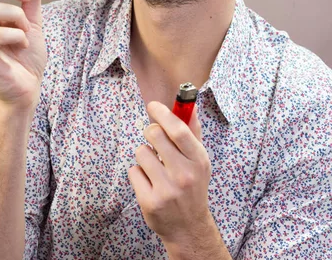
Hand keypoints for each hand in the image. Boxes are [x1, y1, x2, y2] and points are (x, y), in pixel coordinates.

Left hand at [128, 101, 211, 247]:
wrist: (189, 228)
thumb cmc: (193, 185)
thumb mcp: (199, 160)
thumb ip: (193, 131)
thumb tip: (189, 105)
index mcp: (198, 161)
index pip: (179, 130)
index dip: (163, 113)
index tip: (153, 105)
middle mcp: (184, 175)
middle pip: (155, 134)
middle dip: (150, 131)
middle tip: (154, 138)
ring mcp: (166, 190)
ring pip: (141, 152)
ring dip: (144, 154)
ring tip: (155, 166)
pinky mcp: (149, 202)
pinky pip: (134, 171)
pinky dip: (138, 173)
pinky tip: (149, 182)